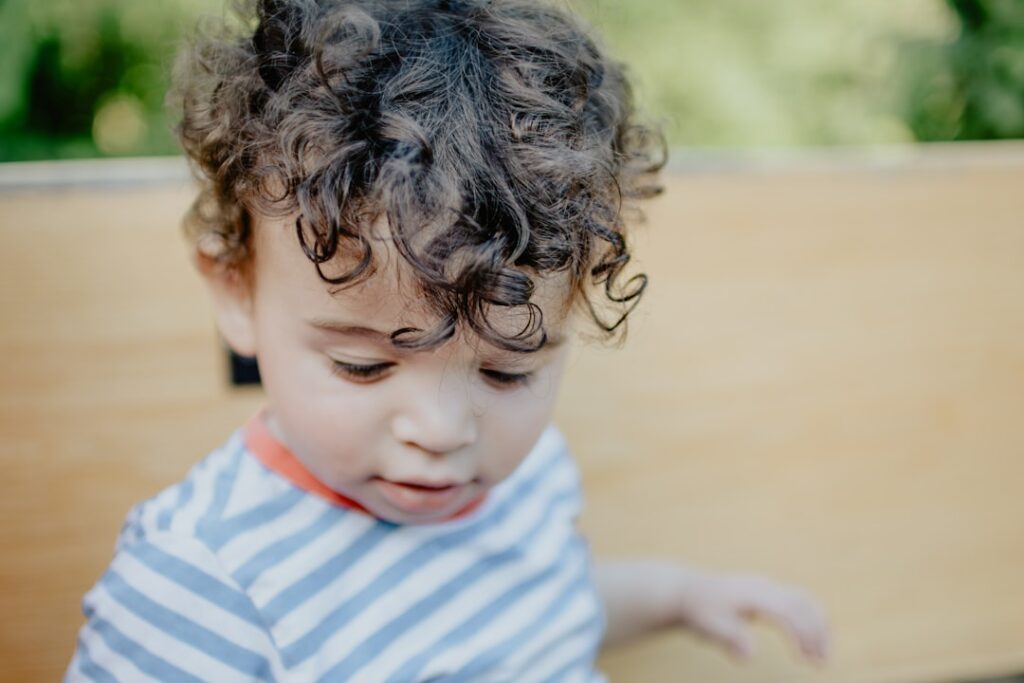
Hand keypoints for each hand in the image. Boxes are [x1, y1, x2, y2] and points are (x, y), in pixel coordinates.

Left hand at [670, 571, 829, 661]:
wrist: (687, 590)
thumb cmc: (700, 610)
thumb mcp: (711, 627)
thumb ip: (732, 640)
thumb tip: (750, 656)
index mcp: (754, 594)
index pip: (788, 611)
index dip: (803, 634)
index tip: (807, 659)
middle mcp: (764, 586)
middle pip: (803, 603)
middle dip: (818, 631)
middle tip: (822, 662)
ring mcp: (767, 586)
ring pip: (804, 600)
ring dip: (818, 624)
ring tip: (821, 655)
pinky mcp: (767, 591)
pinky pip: (797, 601)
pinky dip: (809, 619)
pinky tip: (808, 641)